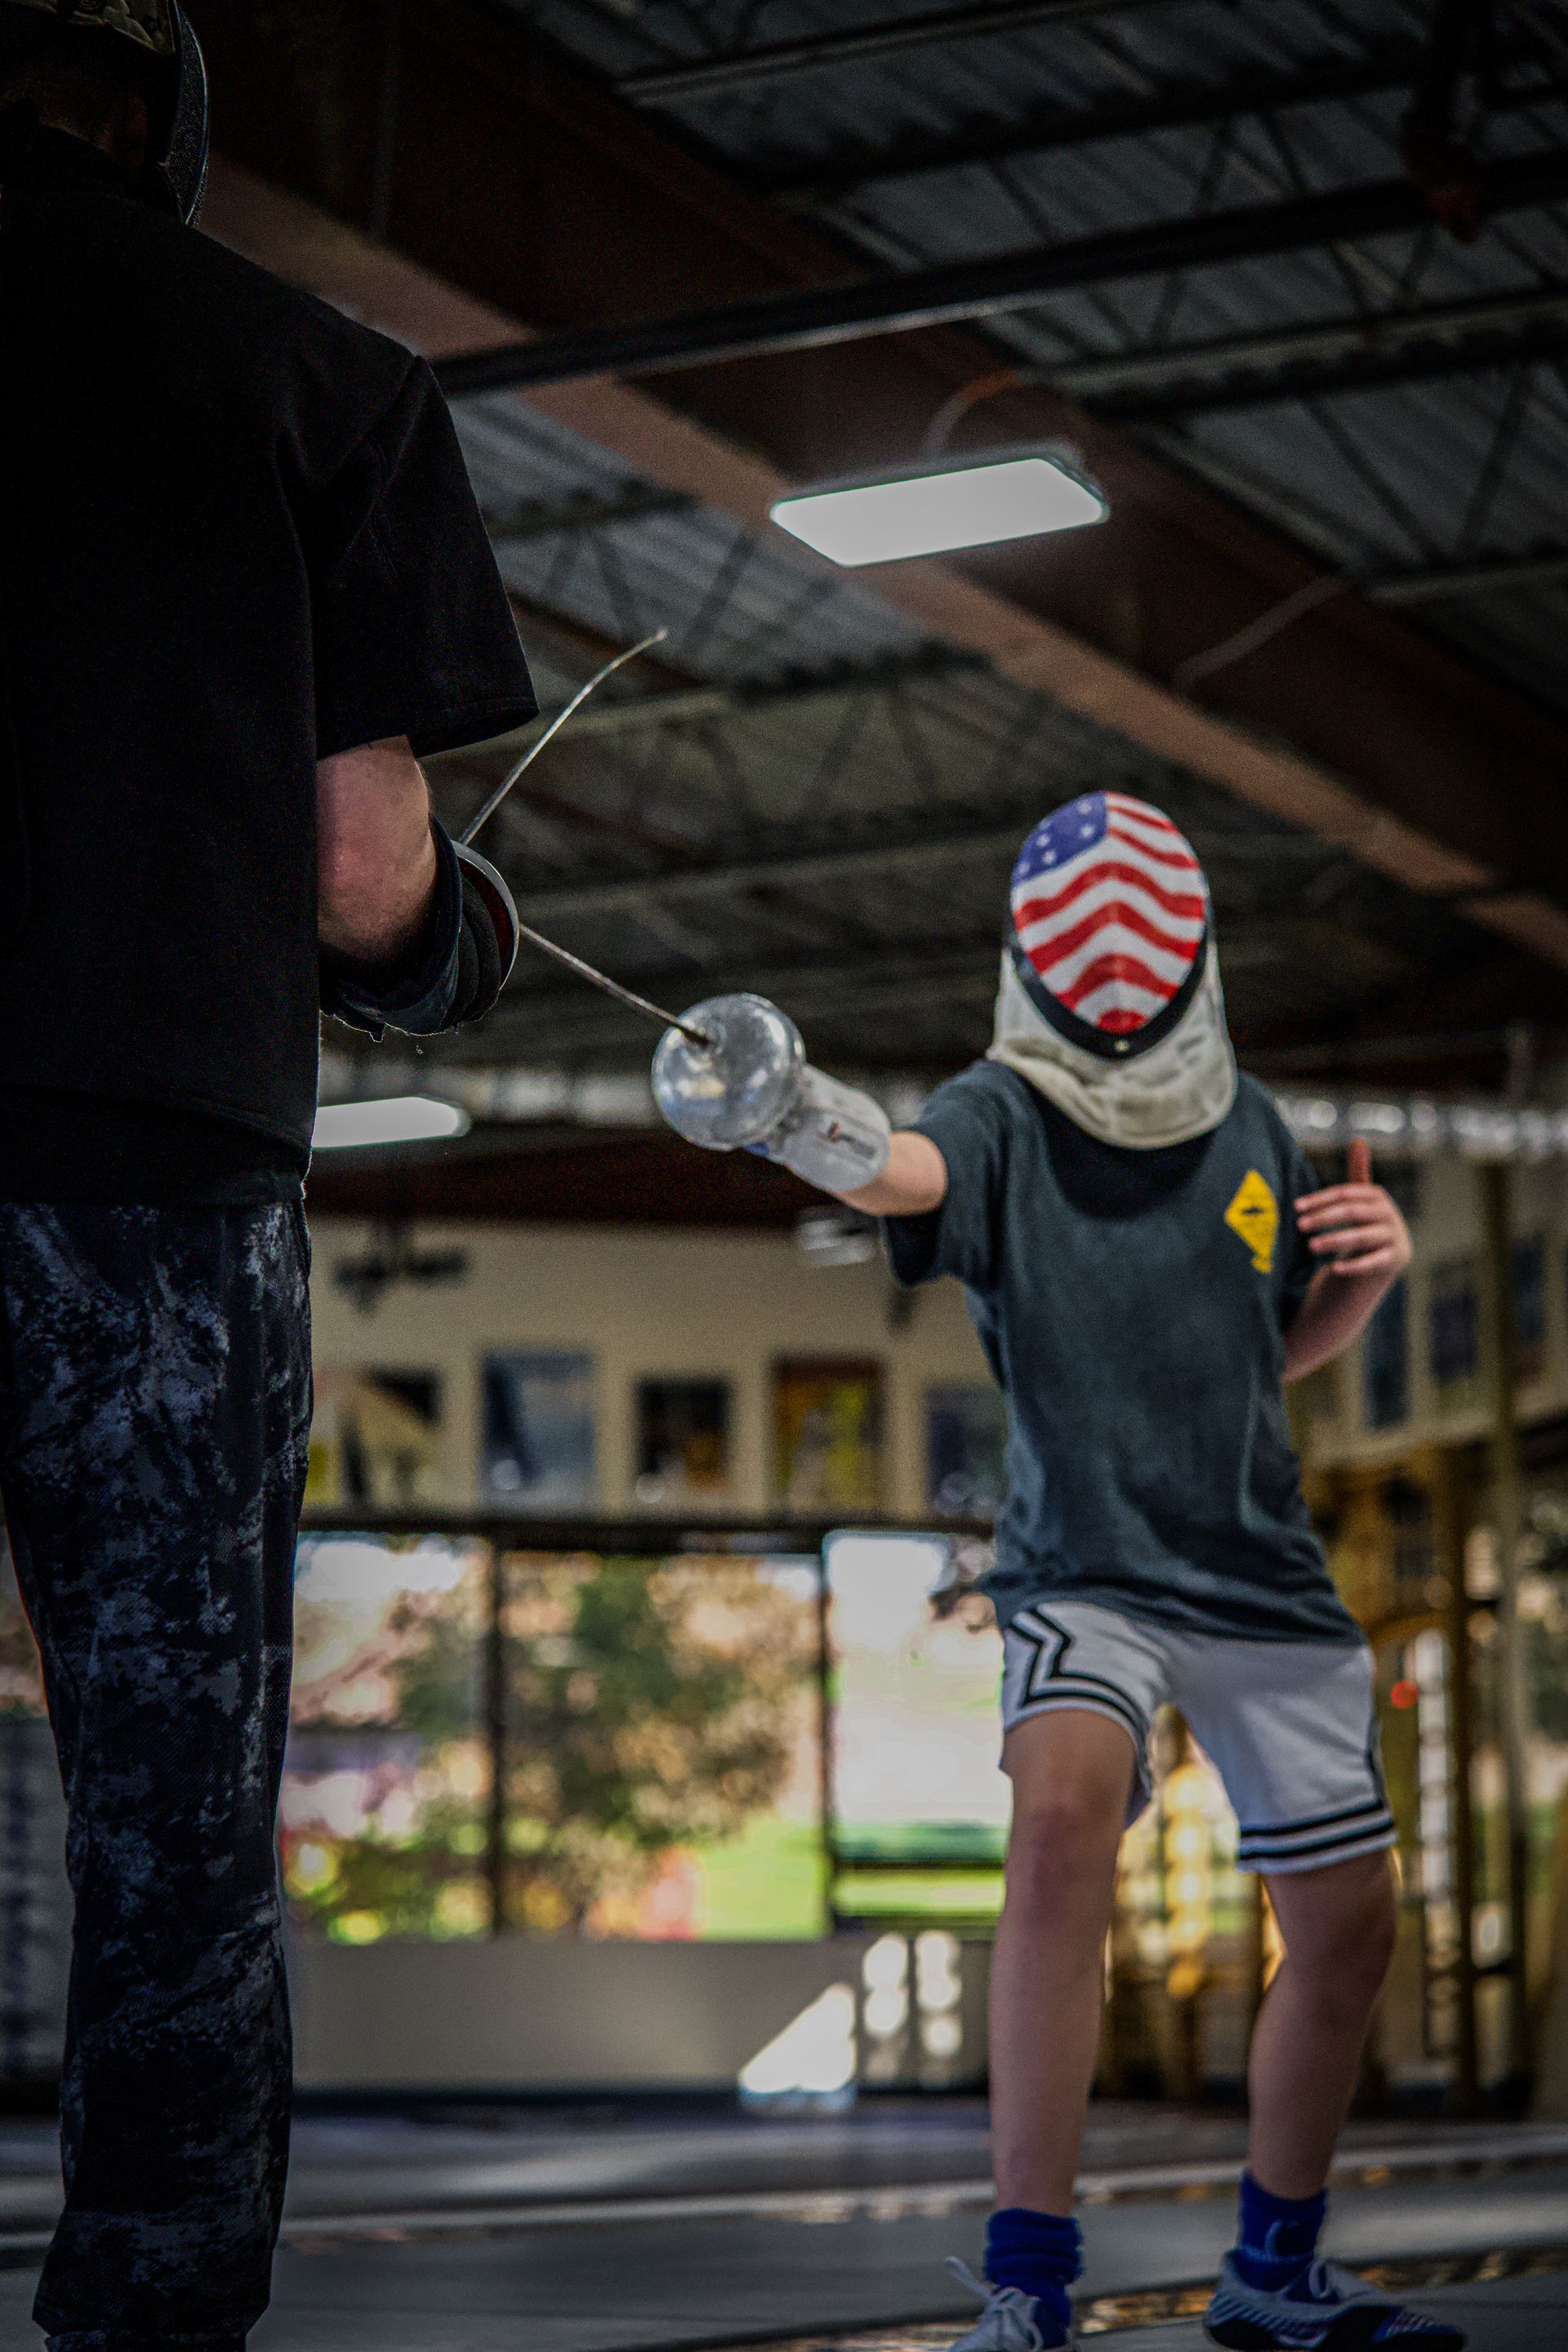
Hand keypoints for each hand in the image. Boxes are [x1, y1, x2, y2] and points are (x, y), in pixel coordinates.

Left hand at [1294, 1139, 1411, 1280]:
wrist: (1389, 1256)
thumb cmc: (1367, 1222)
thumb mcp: (1362, 1198)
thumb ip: (1358, 1173)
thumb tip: (1359, 1140)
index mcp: (1377, 1196)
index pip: (1346, 1193)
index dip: (1321, 1199)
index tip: (1296, 1207)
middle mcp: (1388, 1214)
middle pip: (1353, 1212)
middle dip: (1325, 1218)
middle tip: (1299, 1225)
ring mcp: (1394, 1237)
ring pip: (1363, 1237)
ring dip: (1335, 1240)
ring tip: (1310, 1246)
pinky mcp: (1394, 1259)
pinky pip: (1374, 1262)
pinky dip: (1354, 1265)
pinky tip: (1333, 1268)